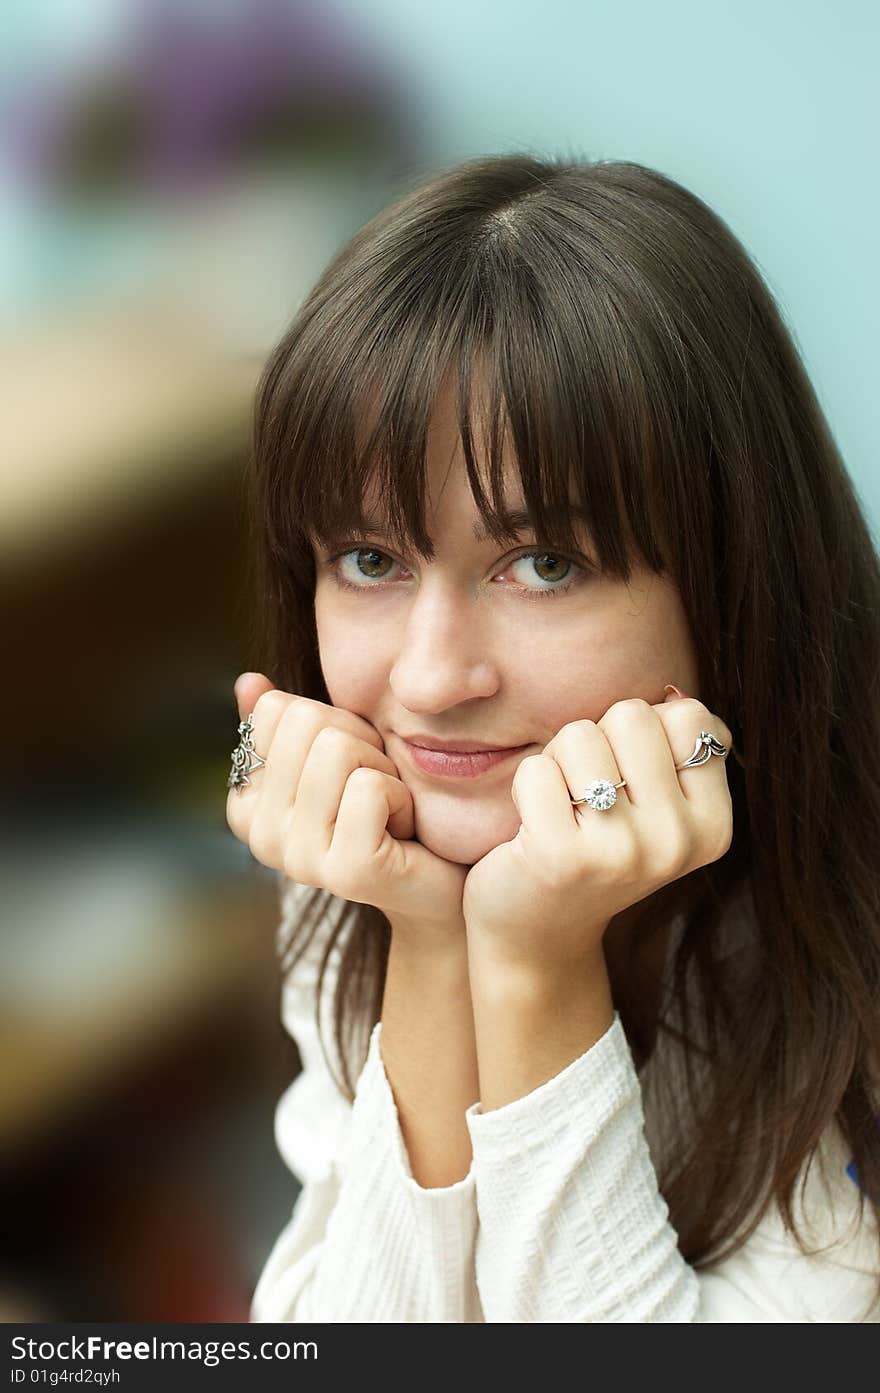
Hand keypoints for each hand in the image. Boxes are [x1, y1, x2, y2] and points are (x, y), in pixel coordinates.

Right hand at [225, 673, 467, 940]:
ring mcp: (299, 860)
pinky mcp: (346, 873)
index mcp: (247, 804)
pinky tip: (403, 831)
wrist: (442, 880)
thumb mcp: (337, 755)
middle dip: (359, 740)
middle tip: (376, 787)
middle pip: (307, 722)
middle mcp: (261, 836)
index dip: (332, 722)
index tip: (351, 766)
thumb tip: (248, 681)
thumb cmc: (388, 809)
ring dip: (383, 768)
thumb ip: (287, 723)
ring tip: (389, 809)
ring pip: (338, 748)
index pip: (276, 710)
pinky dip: (401, 796)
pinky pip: (369, 787)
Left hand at [461, 694, 733, 974]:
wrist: (537, 935)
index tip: (630, 782)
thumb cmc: (594, 850)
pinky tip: (532, 827)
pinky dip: (525, 786)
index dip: (643, 735)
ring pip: (580, 735)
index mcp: (713, 827)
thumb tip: (676, 696)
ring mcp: (622, 852)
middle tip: (586, 795)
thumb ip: (674, 749)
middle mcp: (677, 842)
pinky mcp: (562, 857)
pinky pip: (536, 769)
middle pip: (632, 716)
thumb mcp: (656, 808)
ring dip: (558, 762)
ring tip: (562, 809)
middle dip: (598, 741)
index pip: (689, 718)